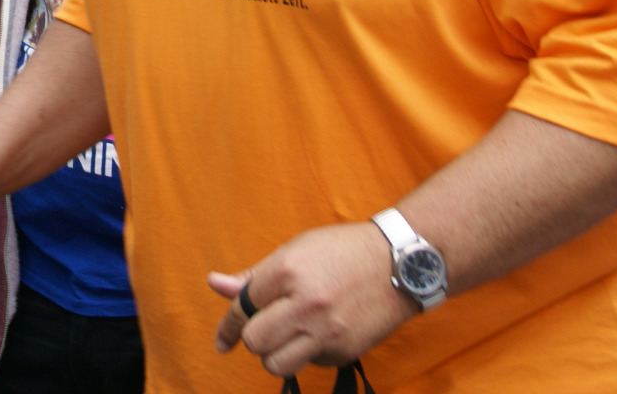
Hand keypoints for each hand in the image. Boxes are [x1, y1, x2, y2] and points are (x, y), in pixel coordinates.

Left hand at [210, 222, 417, 376]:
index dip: (227, 325)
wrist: (401, 264)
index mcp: (287, 271)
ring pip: (277, 364)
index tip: (222, 340)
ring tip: (287, 336)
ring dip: (276, 354)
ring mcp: (328, 330)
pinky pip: (310, 363)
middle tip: (264, 328)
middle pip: (255, 341)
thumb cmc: (342, 251)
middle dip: (253, 338)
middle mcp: (306, 303)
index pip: (242, 307)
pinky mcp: (346, 350)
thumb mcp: (294, 252)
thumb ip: (254, 276)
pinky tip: (320, 332)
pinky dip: (307, 353)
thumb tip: (215, 284)